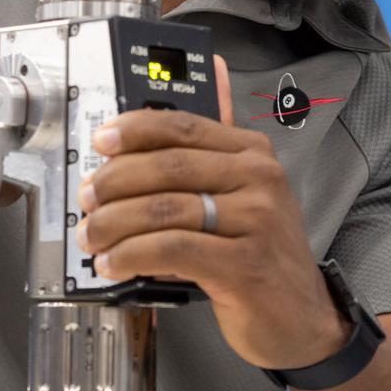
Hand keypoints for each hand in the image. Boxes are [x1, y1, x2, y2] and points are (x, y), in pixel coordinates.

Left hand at [75, 57, 349, 369]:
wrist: (302, 319)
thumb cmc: (263, 255)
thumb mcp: (247, 193)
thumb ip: (220, 143)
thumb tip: (216, 72)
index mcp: (254, 154)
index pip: (184, 127)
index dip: (135, 130)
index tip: (101, 142)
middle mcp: (260, 180)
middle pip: (168, 166)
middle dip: (115, 183)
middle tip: (88, 201)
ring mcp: (257, 222)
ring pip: (165, 209)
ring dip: (115, 224)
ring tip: (92, 237)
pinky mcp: (245, 265)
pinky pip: (173, 250)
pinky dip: (133, 256)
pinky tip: (115, 264)